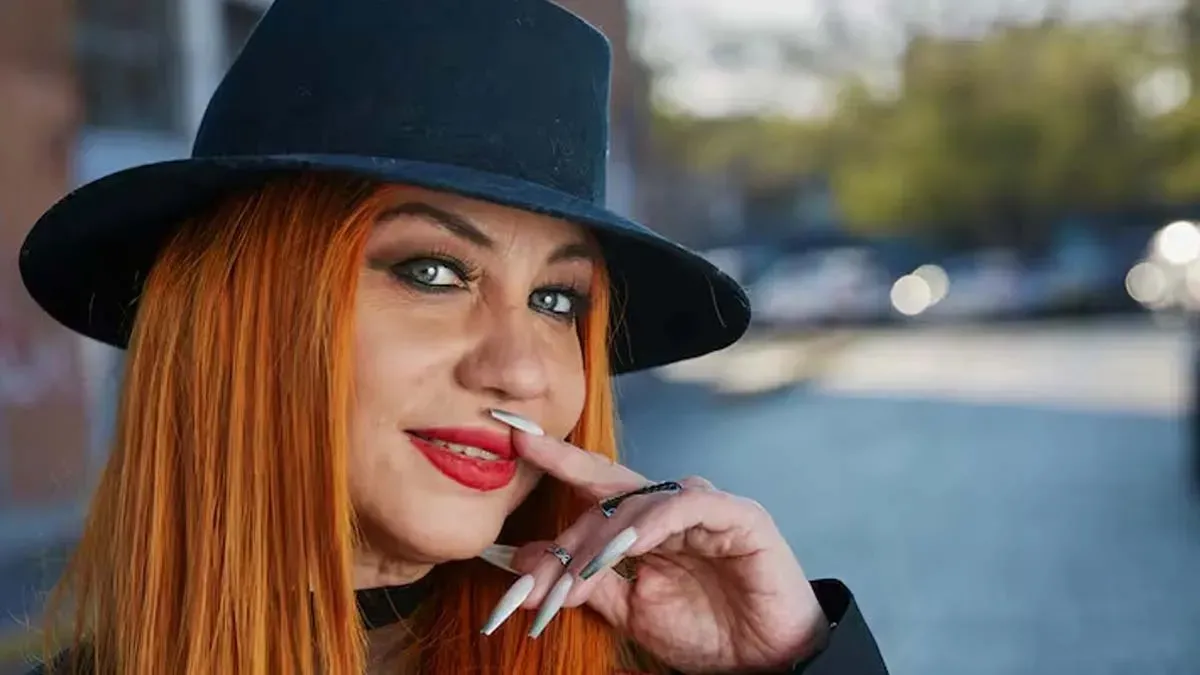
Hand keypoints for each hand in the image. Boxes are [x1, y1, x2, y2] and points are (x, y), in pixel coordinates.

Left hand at [483, 430, 829, 672]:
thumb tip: (525, 559)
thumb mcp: (629, 609)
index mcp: (646, 523)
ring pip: (640, 503)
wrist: (766, 662)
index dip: (556, 458)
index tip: (514, 437)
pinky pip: (685, 507)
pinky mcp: (738, 515)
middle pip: (607, 497)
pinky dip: (651, 525)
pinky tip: (627, 547)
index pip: (594, 484)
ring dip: (600, 544)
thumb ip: (583, 581)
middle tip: (532, 581)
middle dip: (567, 539)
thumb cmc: (705, 632)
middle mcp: (672, 505)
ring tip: (575, 580)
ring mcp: (705, 506)